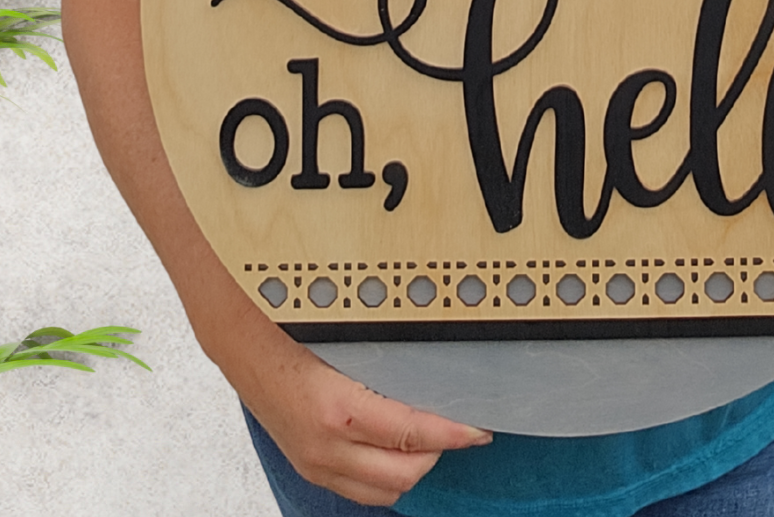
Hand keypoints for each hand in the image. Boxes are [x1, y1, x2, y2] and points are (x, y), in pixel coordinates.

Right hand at [242, 340, 491, 505]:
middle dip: (439, 453)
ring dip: (414, 467)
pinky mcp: (309, 469)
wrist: (243, 345)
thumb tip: (436, 374)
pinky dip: (386, 475)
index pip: (412, 435)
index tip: (477, 429)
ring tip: (428, 436)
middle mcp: (327, 446)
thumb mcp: (347, 344)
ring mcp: (316, 464)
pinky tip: (396, 448)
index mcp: (339, 410)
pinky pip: (360, 491)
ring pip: (385, 491)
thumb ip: (390, 366)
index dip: (452, 434)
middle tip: (456, 426)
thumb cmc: (292, 334)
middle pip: (405, 473)